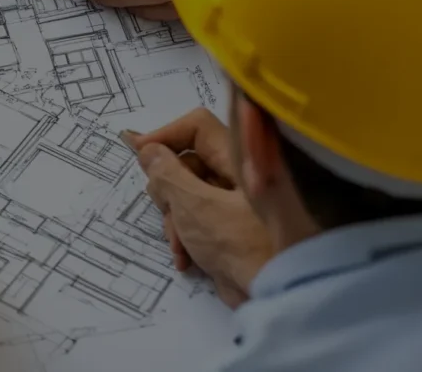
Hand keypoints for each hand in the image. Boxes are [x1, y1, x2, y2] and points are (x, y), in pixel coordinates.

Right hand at [125, 109, 271, 307]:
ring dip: (175, 220)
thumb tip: (149, 150)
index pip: (197, 126)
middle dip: (168, 190)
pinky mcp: (234, 229)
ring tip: (179, 245)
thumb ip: (166, 174)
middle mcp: (240, 173)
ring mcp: (237, 202)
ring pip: (189, 195)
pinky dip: (188, 236)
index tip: (140, 155)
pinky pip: (200, 220)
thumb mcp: (194, 205)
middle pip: (188, 164)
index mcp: (239, 156)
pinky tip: (187, 259)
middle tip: (166, 209)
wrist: (282, 296)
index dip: (166, 136)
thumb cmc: (242, 243)